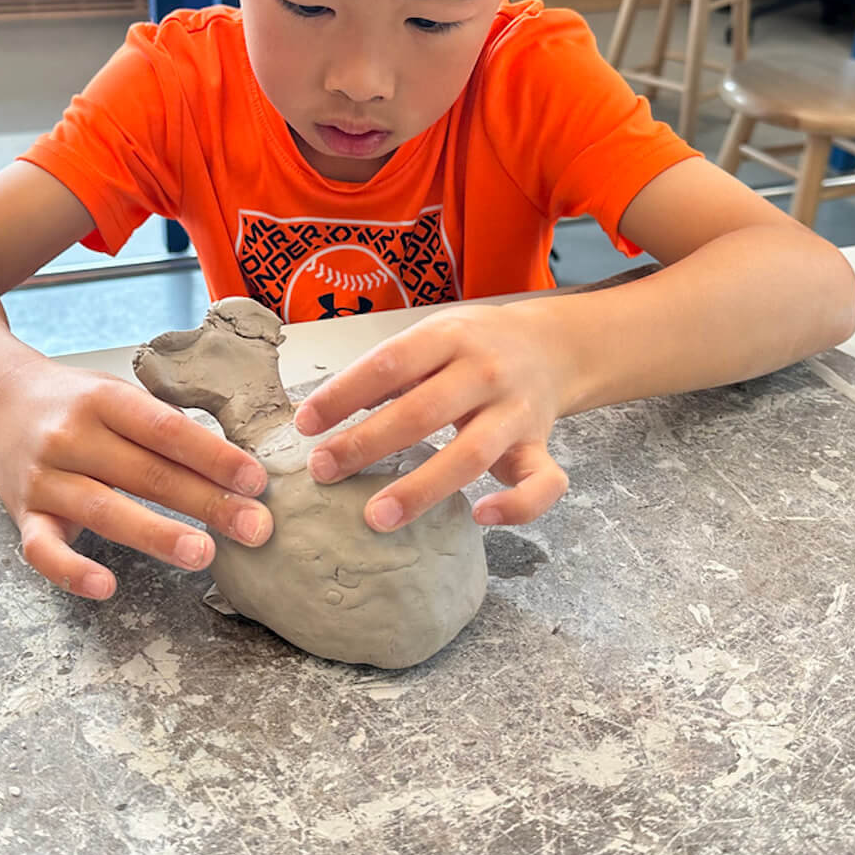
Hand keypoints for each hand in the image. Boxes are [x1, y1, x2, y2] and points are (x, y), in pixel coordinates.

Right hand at [0, 356, 273, 599]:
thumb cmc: (74, 403)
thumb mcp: (118, 394)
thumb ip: (165, 426)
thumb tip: (235, 468)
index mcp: (104, 400)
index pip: (166, 429)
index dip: (214, 456)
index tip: (255, 480)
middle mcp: (71, 436)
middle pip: (146, 473)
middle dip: (206, 502)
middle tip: (254, 527)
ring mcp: (44, 477)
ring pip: (104, 510)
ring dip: (157, 535)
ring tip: (203, 554)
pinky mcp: (22, 515)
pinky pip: (43, 550)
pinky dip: (72, 571)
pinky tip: (106, 586)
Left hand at [292, 303, 572, 533]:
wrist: (550, 345)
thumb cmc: (473, 348)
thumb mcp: (432, 337)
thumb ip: (388, 371)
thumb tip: (321, 413)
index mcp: (450, 338)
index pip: (389, 364)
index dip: (343, 395)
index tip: (304, 425)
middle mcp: (486, 373)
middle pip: (422, 412)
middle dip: (367, 444)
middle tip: (323, 470)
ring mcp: (516, 413)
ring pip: (470, 455)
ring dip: (420, 489)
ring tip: (376, 517)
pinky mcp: (540, 448)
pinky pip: (541, 484)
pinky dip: (516, 506)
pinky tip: (480, 516)